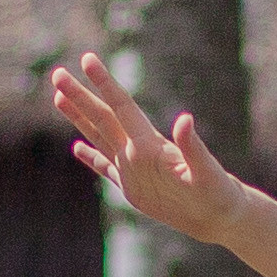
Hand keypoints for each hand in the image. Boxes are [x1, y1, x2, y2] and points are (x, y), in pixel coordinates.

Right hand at [50, 53, 243, 242]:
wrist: (220, 216)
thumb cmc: (217, 192)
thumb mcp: (206, 171)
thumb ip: (193, 146)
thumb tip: (185, 119)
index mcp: (151, 144)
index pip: (122, 107)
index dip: (104, 84)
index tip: (87, 60)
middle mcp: (138, 151)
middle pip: (103, 117)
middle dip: (80, 96)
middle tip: (57, 73)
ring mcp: (133, 169)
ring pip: (99, 137)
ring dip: (80, 118)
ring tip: (59, 96)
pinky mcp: (132, 189)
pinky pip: (106, 169)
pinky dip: (91, 158)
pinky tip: (77, 147)